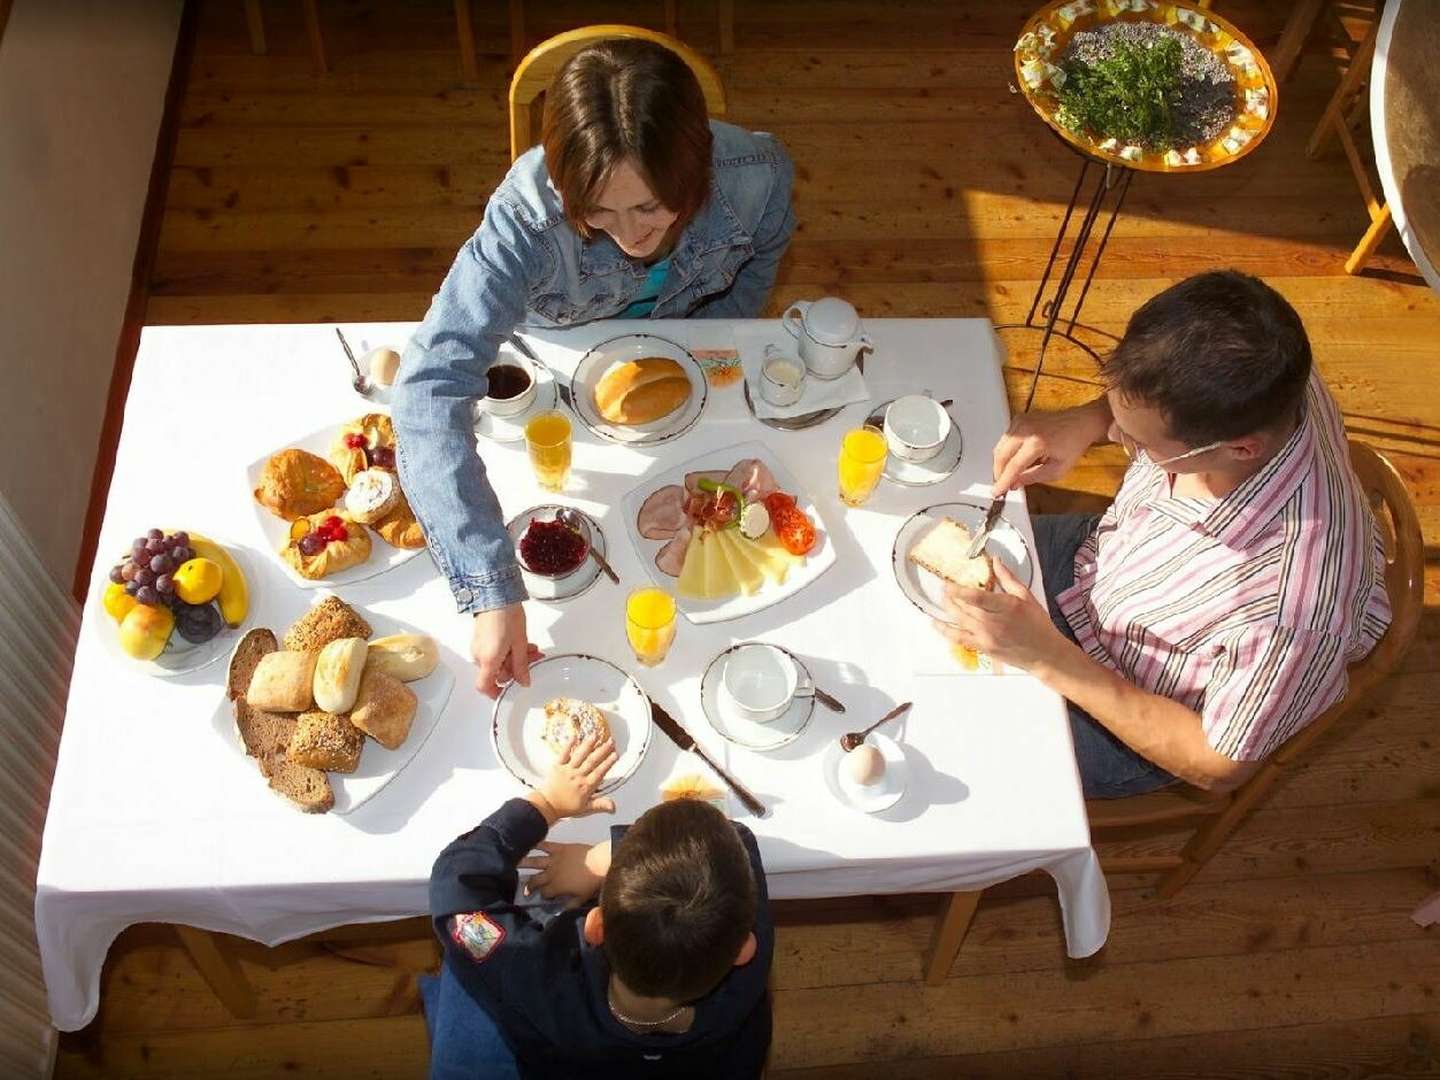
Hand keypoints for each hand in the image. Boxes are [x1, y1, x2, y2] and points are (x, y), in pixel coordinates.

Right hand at [472, 603, 542, 698]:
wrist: (495, 594)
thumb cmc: (506, 615)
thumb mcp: (520, 643)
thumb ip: (522, 666)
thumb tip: (523, 681)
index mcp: (488, 660)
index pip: (485, 686)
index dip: (496, 693)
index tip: (508, 692)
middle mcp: (479, 655)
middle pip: (496, 673)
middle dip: (516, 668)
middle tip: (533, 659)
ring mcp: (478, 646)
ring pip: (497, 661)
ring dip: (514, 658)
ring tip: (531, 648)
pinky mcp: (480, 638)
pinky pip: (493, 652)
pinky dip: (507, 651)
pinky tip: (520, 643)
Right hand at [519, 841, 611, 905]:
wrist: (601, 862)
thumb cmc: (592, 882)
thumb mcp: (582, 898)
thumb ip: (570, 905)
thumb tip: (562, 911)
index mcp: (556, 886)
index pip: (544, 893)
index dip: (543, 896)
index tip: (543, 897)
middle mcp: (551, 873)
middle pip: (535, 880)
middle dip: (528, 885)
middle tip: (524, 887)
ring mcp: (554, 859)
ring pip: (534, 862)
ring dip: (523, 863)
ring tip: (513, 863)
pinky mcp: (559, 848)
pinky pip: (545, 845)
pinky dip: (537, 844)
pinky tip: (529, 843)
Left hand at [527, 732, 618, 823]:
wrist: (547, 805)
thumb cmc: (565, 807)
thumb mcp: (585, 808)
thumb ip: (600, 805)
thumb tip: (614, 807)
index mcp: (585, 786)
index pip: (600, 772)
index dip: (608, 763)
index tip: (615, 754)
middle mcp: (578, 776)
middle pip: (592, 761)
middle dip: (603, 750)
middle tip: (611, 741)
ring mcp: (567, 770)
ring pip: (580, 755)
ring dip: (588, 744)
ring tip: (595, 735)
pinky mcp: (557, 766)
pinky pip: (564, 753)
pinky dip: (569, 744)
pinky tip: (574, 736)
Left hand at [934, 561, 1067, 671]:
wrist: (1046, 654)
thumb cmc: (1039, 625)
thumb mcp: (1027, 596)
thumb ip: (1008, 578)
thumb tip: (996, 561)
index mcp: (1006, 607)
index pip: (976, 597)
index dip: (958, 590)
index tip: (947, 582)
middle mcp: (994, 623)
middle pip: (964, 608)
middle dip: (950, 597)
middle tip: (944, 588)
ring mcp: (987, 637)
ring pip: (959, 622)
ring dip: (947, 610)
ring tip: (942, 600)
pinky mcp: (983, 648)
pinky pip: (959, 639)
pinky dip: (946, 631)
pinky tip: (936, 624)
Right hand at [991, 398, 1109, 494]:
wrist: (1081, 422)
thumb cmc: (1073, 443)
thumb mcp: (1057, 469)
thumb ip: (1032, 477)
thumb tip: (1014, 483)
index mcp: (1037, 442)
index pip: (1013, 466)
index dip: (1003, 482)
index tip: (997, 492)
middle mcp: (1026, 429)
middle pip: (1001, 455)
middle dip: (999, 473)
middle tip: (1002, 484)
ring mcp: (1021, 422)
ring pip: (1000, 447)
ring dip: (1002, 462)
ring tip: (1010, 473)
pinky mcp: (1019, 419)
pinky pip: (1005, 439)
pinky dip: (1006, 451)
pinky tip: (1015, 459)